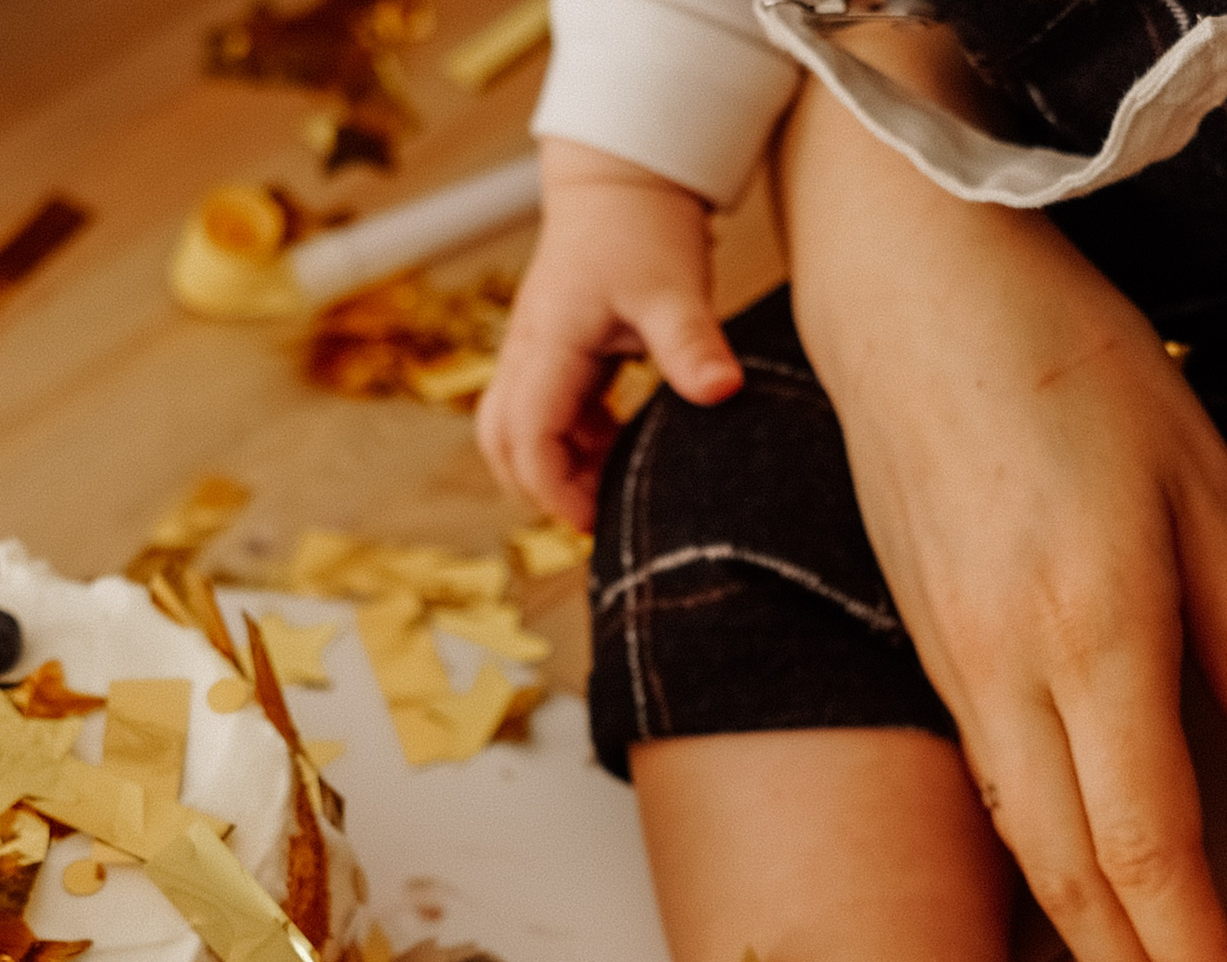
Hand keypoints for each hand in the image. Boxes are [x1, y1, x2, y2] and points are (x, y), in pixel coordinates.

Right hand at [477, 139, 742, 528]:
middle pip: (502, 442)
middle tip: (601, 517)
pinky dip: (575, 441)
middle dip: (541, 488)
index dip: (555, 489)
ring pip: (519, 429)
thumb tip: (723, 392)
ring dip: (558, 465)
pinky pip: (546, 411)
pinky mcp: (554, 348)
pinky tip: (623, 443)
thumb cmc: (645, 225)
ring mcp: (536, 349)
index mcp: (548, 344)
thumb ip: (692, 344)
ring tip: (616, 486)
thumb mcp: (675, 288)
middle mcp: (528, 350)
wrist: (624, 175)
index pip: (528, 437)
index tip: (600, 521)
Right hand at [779, 73, 1226, 961]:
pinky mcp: (936, 659)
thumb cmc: (1067, 357)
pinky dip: (1054, 878)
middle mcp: (1009, 676)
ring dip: (1097, 953)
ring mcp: (957, 675)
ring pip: (1029, 853)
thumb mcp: (1201, 478)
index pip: (1149, 847)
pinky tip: (1097, 908)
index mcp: (1092, 630)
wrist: (906, 296)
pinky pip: (1000, 797)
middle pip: (1075, 884)